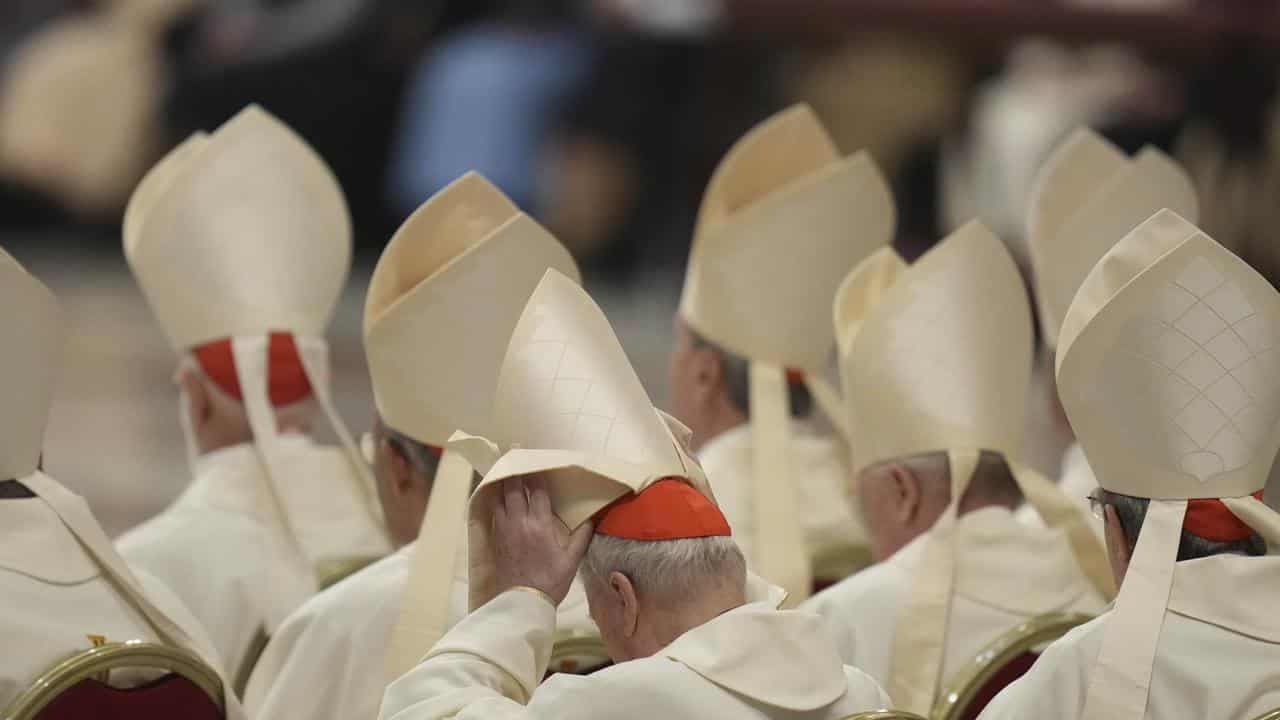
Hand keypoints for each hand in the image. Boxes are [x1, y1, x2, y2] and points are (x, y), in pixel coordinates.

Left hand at [489, 476, 593, 606]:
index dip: (537, 476)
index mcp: (540, 525)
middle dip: (516, 472)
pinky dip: (495, 501)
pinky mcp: (496, 539)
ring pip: (499, 498)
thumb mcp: (572, 560)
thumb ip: (581, 537)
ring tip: (505, 473)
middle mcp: (519, 522)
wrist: (523, 602)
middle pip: (513, 489)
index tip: (538, 466)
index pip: (537, 492)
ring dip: (502, 484)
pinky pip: (493, 512)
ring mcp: (504, 529)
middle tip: (516, 457)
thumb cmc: (551, 581)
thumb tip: (591, 519)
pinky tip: (498, 497)